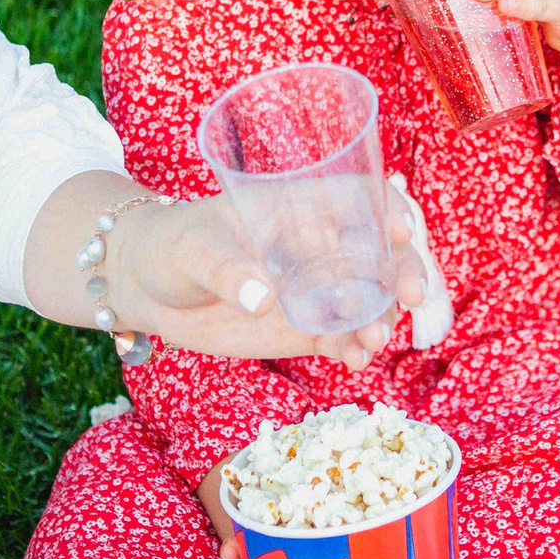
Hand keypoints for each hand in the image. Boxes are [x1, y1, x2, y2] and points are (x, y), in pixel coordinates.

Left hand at [107, 192, 423, 369]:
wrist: (147, 288)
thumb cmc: (170, 245)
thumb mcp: (193, 249)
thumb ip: (228, 270)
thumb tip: (263, 298)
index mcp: (296, 206)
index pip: (355, 197)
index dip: (388, 208)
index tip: (403, 232)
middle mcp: (318, 245)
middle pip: (379, 252)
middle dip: (403, 272)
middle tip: (411, 297)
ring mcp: (315, 288)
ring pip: (369, 300)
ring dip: (381, 318)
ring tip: (369, 342)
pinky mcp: (305, 326)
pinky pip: (342, 336)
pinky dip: (355, 348)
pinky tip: (353, 361)